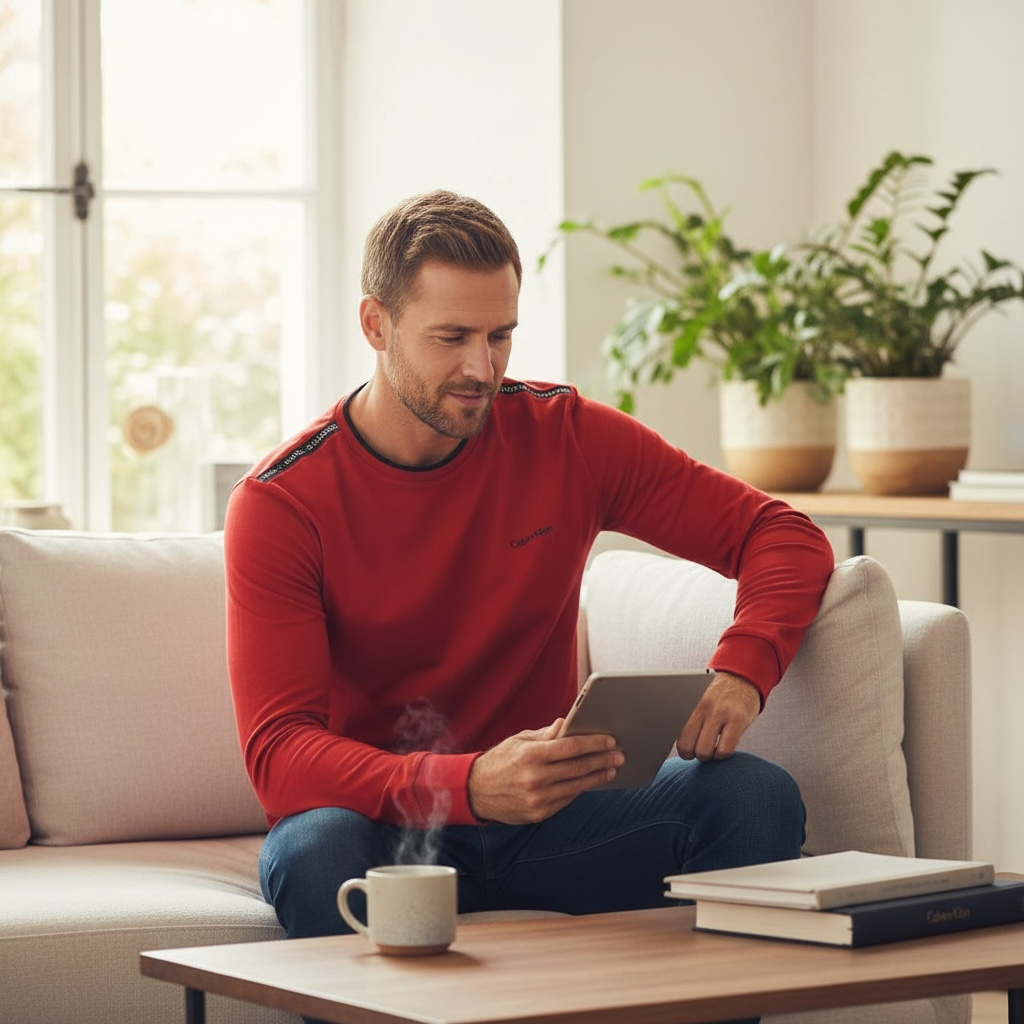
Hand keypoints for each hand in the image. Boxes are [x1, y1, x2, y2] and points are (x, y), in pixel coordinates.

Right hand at [468, 720, 624, 823]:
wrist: (475, 791)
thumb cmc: (499, 761)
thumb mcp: (518, 741)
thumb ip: (545, 734)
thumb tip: (566, 723)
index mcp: (530, 755)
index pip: (571, 747)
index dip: (594, 743)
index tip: (610, 740)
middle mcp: (535, 778)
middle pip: (578, 768)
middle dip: (602, 760)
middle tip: (619, 755)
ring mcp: (537, 798)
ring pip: (576, 786)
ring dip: (597, 777)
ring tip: (611, 769)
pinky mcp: (538, 813)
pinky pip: (566, 800)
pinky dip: (580, 790)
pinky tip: (590, 782)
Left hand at [676, 671, 759, 761]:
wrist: (742, 677)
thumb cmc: (716, 695)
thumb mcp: (698, 700)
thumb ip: (687, 717)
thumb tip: (670, 739)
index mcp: (688, 702)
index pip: (673, 733)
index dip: (679, 747)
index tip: (685, 750)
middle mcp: (702, 707)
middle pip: (686, 746)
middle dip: (692, 754)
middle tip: (698, 750)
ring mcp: (720, 712)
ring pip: (704, 751)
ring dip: (707, 756)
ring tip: (711, 749)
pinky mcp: (738, 719)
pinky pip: (724, 750)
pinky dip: (722, 754)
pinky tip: (724, 747)